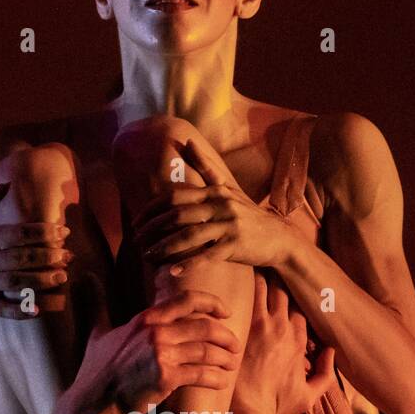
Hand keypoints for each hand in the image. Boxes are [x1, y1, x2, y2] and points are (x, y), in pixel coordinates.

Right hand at [0, 184, 73, 318]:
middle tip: (69, 256)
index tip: (64, 232)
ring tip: (63, 277)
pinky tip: (38, 311)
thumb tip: (3, 183)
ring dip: (40, 281)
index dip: (41, 232)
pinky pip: (2, 309)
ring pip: (13, 282)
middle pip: (17, 258)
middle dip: (46, 256)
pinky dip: (19, 311)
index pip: (15, 233)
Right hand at [60, 281, 241, 413]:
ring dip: (225, 358)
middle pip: (203, 327)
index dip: (211, 303)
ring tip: (232, 363)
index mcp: (145, 319)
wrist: (93, 403)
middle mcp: (155, 332)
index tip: (225, 312)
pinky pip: (201, 374)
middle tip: (234, 344)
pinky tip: (222, 381)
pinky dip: (216, 378)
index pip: (186, 300)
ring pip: (206, 350)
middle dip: (225, 335)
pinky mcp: (166, 378)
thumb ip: (98, 305)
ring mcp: (161, 355)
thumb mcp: (97, 333)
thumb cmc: (96, 371)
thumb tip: (86, 279)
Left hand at [130, 134, 302, 271]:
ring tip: (148, 257)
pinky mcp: (235, 246)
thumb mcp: (228, 188)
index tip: (135, 222)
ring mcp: (229, 226)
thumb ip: (207, 167)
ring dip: (164, 248)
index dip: (151, 210)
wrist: (279, 237)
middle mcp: (220, 205)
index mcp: (214, 191)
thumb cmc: (248, 214)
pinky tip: (172, 271)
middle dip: (152, 229)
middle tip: (136, 242)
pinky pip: (207, 256)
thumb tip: (188, 142)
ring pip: (189, 237)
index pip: (174, 197)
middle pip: (177, 216)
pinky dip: (188, 264)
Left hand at [233, 272, 334, 413]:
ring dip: (266, 272)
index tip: (292, 282)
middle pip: (288, 291)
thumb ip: (325, 374)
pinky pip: (251, 292)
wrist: (249, 410)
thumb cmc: (274, 405)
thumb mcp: (309, 397)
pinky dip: (250, 279)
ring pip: (271, 287)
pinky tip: (243, 264)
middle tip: (274, 259)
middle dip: (283, 276)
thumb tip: (332, 352)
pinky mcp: (248, 324)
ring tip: (258, 256)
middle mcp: (287, 328)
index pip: (302, 307)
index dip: (297, 294)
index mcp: (301, 341)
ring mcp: (267, 324)